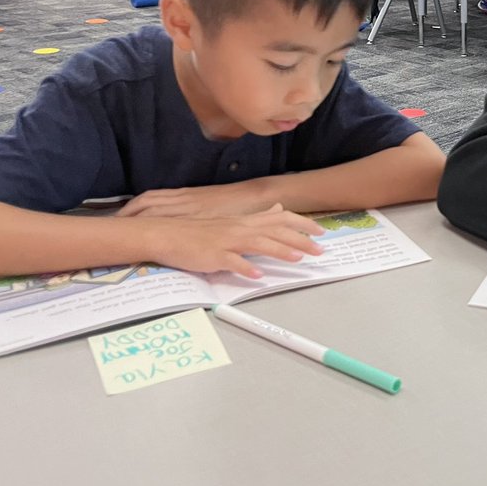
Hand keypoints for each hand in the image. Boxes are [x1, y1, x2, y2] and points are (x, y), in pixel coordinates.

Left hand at [117, 181, 271, 218]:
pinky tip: (141, 235)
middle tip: (107, 226)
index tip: (115, 218)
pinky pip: (168, 219)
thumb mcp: (207, 203)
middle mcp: (182, 199)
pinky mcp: (196, 217)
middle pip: (145, 203)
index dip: (130, 208)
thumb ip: (190, 209)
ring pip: (152, 209)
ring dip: (133, 219)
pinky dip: (152, 225)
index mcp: (184, 194)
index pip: (148, 198)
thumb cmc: (234, 202)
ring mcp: (188, 207)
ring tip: (117, 231)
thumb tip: (174, 221)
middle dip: (125, 214)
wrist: (253, 198)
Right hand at [147, 205, 324, 278]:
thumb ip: (257, 218)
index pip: (281, 218)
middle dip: (301, 240)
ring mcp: (226, 242)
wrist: (165, 234)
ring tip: (298, 258)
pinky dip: (245, 268)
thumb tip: (279, 210)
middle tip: (320, 250)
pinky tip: (257, 275)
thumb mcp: (231, 222)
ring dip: (280, 251)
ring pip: (258, 244)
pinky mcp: (212, 256)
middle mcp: (239, 229)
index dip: (303, 223)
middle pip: (275, 231)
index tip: (321, 231)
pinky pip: (231, 262)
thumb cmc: (198, 232)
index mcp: (245, 221)